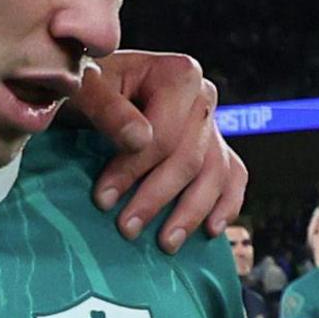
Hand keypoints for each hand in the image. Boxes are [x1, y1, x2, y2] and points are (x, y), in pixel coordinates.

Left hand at [71, 51, 245, 252]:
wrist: (98, 82)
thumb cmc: (87, 83)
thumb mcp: (85, 88)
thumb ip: (108, 109)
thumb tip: (140, 140)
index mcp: (178, 74)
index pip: (163, 133)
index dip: (134, 169)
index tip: (103, 198)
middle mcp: (204, 96)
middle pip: (189, 158)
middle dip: (156, 197)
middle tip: (126, 228)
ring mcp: (213, 122)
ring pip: (214, 174)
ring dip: (190, 212)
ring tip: (165, 243)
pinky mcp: (215, 144)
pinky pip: (234, 176)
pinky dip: (226, 204)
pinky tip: (210, 230)